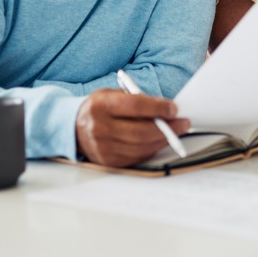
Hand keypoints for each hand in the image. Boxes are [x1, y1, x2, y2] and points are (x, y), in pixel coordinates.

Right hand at [75, 88, 190, 166]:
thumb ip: (137, 100)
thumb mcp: (113, 95)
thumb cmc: (101, 108)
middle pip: (141, 131)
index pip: (135, 106)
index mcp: (101, 105)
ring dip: (164, 140)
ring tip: (176, 132)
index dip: (158, 107)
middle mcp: (99, 128)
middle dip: (168, 127)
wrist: (74, 127)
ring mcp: (103, 148)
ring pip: (141, 146)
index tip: (174, 108)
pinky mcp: (108, 161)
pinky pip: (137, 157)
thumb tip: (167, 109)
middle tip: (183, 123)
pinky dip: (152, 148)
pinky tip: (160, 141)